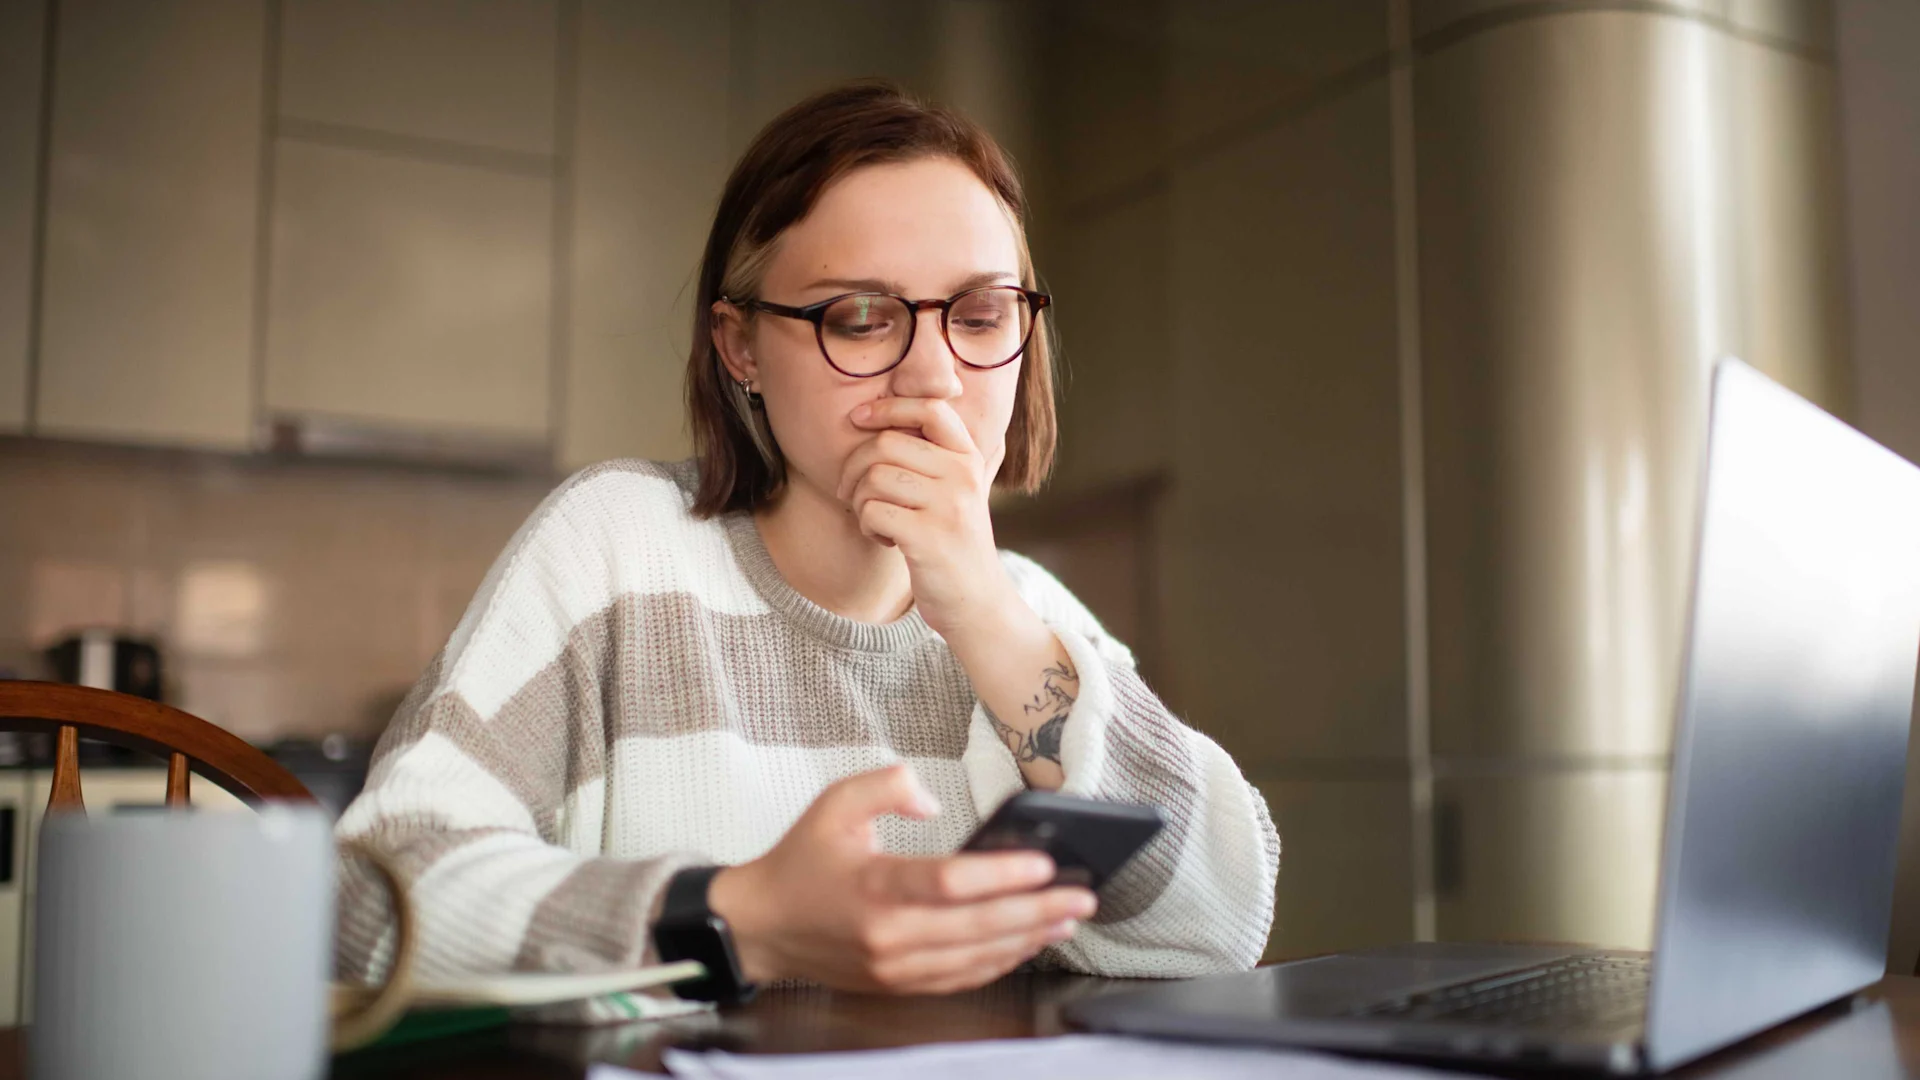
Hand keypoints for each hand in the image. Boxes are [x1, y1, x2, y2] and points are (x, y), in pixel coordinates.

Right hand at [708, 765, 1097, 993]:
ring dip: (1027, 940)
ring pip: (976, 958)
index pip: (948, 883)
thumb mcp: (833, 803)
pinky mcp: (898, 983)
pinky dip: (999, 962)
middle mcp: (887, 934)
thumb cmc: (801, 862)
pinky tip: (1027, 944)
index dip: (1000, 875)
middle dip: (1037, 911)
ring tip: (1067, 919)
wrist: (761, 927)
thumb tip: (929, 798)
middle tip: (1082, 897)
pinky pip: (961, 977)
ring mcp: (894, 966)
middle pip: (977, 927)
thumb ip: (884, 786)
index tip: (1043, 864)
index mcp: (872, 887)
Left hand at [836, 397, 1014, 640]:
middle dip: (854, 467)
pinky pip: (872, 511)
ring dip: (859, 501)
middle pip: (886, 444)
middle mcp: (963, 476)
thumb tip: (878, 418)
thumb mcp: (955, 492)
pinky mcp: (928, 538)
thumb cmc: (953, 543)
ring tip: (874, 519)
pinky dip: (866, 526)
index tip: (858, 419)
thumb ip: (931, 456)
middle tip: (852, 493)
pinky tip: (884, 539)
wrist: (977, 603)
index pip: (930, 408)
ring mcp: (949, 507)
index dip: (888, 406)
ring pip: (874, 478)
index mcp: (969, 458)